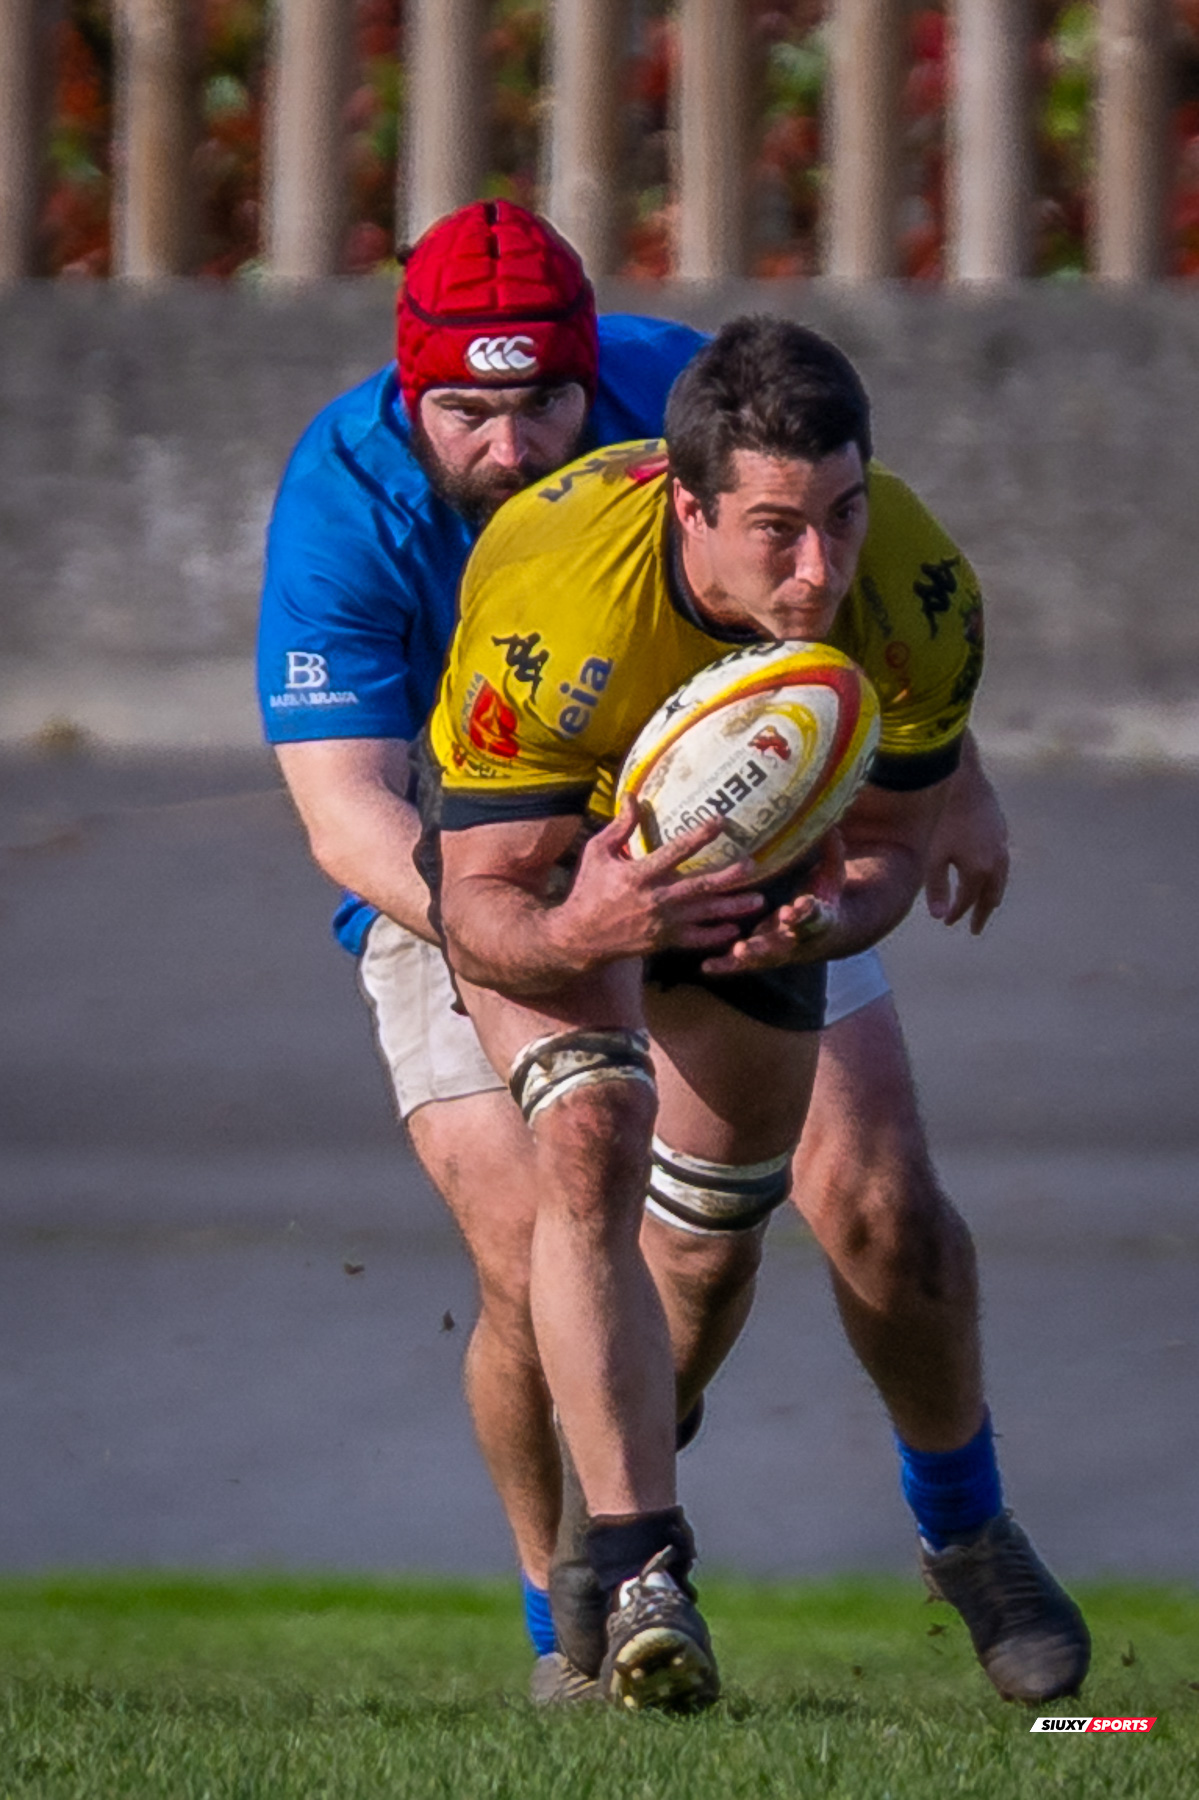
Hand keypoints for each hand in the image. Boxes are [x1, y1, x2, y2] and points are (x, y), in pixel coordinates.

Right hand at [553, 799, 765, 963]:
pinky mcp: (663, 941)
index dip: (700, 836)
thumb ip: (620, 826)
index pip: (675, 852)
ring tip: (759, 900)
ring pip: (705, 914)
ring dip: (733, 907)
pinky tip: (736, 928)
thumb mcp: (596, 853)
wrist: (578, 938)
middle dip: (728, 877)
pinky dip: (717, 935)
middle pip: (699, 886)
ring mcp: (661, 924)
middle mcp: (654, 900)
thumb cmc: (587, 890)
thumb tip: (632, 796)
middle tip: (752, 865)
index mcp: (638, 875)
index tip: (721, 821)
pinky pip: (696, 939)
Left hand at [700, 830, 845, 975]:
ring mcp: (780, 949)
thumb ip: (831, 852)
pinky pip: (744, 963)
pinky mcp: (763, 955)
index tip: (801, 905)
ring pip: (764, 956)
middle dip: (769, 943)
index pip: (815, 914)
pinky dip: (727, 966)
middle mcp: (799, 937)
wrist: (830, 934)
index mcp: (820, 917)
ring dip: (749, 955)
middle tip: (752, 943)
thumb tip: (831, 823)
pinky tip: (706, 966)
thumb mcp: (833, 875)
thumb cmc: (826, 897)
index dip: (807, 911)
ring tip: (735, 953)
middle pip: (785, 943)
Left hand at [924, 758, 1009, 935]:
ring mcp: (1002, 845)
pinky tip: (986, 870)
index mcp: (980, 871)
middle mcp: (997, 861)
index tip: (947, 923)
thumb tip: (940, 917)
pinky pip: (1001, 860)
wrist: (963, 781)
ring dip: (992, 894)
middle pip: (992, 895)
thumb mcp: (934, 856)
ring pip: (1000, 878)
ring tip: (984, 904)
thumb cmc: (942, 818)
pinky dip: (994, 873)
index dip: (958, 914)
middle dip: (982, 912)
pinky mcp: (1001, 830)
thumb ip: (937, 888)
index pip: (969, 902)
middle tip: (975, 927)